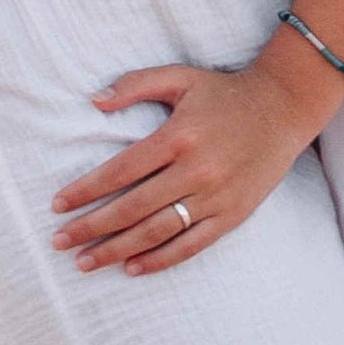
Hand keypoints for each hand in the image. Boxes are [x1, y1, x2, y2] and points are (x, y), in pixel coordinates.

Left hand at [50, 57, 320, 275]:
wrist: (285, 108)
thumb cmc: (224, 92)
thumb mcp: (181, 77)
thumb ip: (136, 84)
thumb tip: (94, 102)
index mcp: (179, 136)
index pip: (121, 171)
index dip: (86, 190)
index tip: (58, 206)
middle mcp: (197, 169)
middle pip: (133, 207)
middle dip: (91, 228)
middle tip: (59, 241)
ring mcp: (216, 196)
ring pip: (158, 231)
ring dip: (117, 250)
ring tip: (84, 262)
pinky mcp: (233, 214)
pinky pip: (191, 245)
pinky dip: (160, 259)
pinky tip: (131, 267)